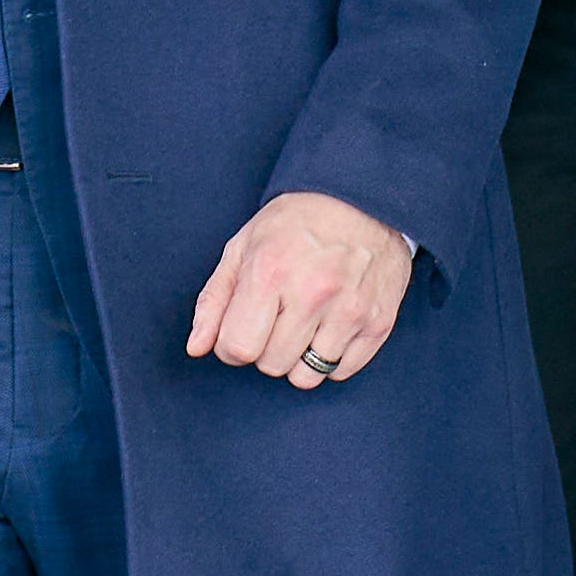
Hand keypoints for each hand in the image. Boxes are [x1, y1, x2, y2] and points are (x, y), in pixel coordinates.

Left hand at [187, 192, 410, 389]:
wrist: (361, 198)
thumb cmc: (296, 222)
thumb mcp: (243, 247)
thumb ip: (215, 300)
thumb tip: (196, 347)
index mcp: (270, 272)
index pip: (237, 348)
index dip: (232, 344)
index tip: (244, 325)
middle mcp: (312, 293)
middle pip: (271, 365)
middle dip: (266, 348)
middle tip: (278, 316)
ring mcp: (350, 309)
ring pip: (307, 376)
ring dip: (298, 358)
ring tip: (305, 323)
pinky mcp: (378, 321)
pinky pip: (342, 371)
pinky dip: (332, 358)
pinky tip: (330, 326)